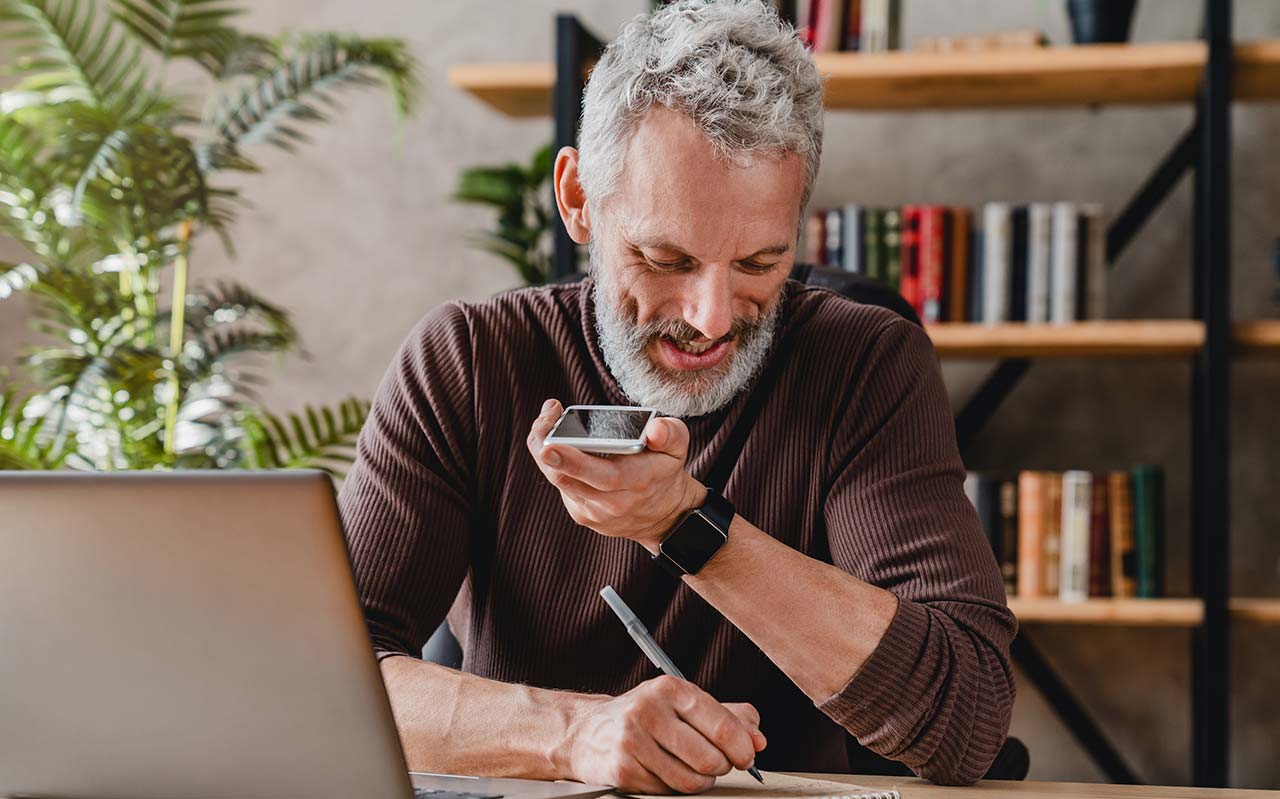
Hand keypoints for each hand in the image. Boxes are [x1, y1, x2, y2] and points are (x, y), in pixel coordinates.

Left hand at [527, 399, 707, 550]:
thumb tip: (654, 430)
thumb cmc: (665, 473)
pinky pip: (561, 485)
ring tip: (547, 420)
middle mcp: (613, 501)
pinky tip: (556, 441)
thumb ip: (670, 433)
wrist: (664, 517)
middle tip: (544, 419)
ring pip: (558, 480)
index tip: (550, 446)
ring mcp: (594, 511)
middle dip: (547, 447)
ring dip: (544, 450)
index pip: (602, 475)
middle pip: (567, 477)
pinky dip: (553, 462)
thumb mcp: (678, 448)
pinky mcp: (582, 514)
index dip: (572, 461)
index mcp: (638, 481)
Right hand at [558, 676, 766, 793]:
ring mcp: (632, 741)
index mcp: (670, 689)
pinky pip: (667, 791)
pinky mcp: (622, 769)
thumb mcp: (685, 704)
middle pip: (710, 759)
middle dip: (721, 767)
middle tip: (716, 763)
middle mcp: (649, 710)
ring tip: (691, 768)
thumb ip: (729, 716)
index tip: (747, 757)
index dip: (742, 749)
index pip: (722, 726)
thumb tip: (758, 740)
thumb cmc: (646, 716)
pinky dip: (673, 788)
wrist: (588, 731)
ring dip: (700, 781)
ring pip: (690, 781)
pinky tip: (664, 772)